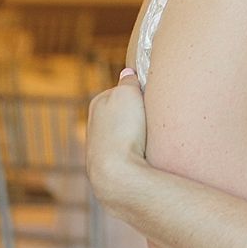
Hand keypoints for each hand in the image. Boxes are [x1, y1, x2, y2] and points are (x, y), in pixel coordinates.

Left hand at [86, 68, 148, 208]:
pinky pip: (128, 152)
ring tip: (148, 140)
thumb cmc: (123, 130)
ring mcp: (101, 147)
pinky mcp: (109, 167)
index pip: (124, 89)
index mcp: (97, 103)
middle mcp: (94, 124)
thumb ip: (128, 80)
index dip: (141, 93)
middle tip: (152, 120)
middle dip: (138, 115)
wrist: (117, 175)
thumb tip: (128, 72)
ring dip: (138, 134)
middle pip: (125, 112)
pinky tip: (143, 155)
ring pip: (127, 133)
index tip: (151, 101)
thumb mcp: (127, 93)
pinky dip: (136, 151)